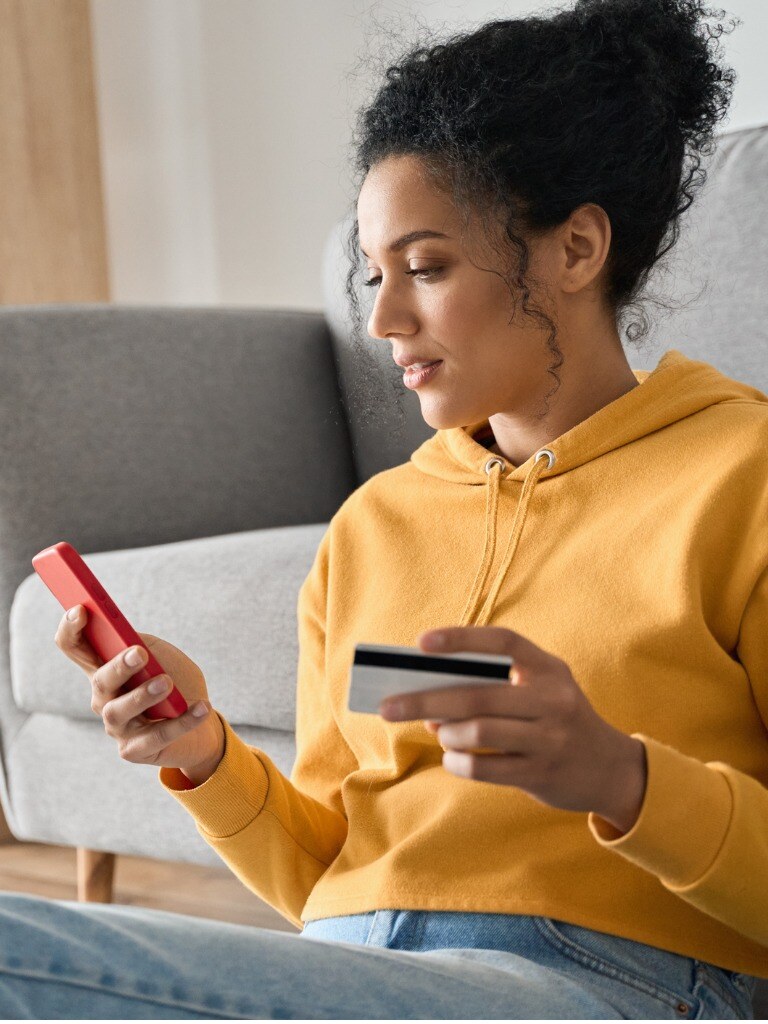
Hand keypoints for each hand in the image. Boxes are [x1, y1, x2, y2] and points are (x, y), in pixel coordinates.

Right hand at [54, 605, 224, 780]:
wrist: (202, 721)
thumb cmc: (177, 682)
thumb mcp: (163, 656)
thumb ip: (146, 645)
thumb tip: (132, 641)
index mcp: (105, 668)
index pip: (74, 647)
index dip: (71, 629)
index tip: (81, 610)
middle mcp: (104, 698)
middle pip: (100, 680)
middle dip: (118, 667)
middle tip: (139, 654)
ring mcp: (116, 726)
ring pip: (119, 711)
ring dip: (143, 695)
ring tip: (167, 682)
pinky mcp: (134, 750)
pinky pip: (157, 736)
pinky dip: (182, 721)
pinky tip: (201, 707)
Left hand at [378, 626, 646, 829]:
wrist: (610, 769)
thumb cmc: (557, 720)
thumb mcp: (539, 691)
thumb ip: (493, 687)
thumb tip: (429, 695)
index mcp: (549, 669)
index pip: (503, 641)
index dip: (462, 638)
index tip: (421, 643)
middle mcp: (553, 700)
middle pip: (478, 694)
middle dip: (425, 699)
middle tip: (388, 706)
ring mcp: (550, 738)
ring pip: (479, 732)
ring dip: (447, 733)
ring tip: (439, 732)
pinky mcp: (542, 774)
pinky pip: (485, 768)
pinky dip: (459, 763)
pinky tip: (453, 758)